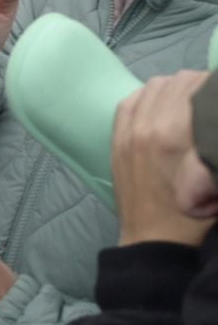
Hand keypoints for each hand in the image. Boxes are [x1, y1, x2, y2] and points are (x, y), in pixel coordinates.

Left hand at [114, 71, 216, 245]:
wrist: (154, 242)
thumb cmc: (195, 219)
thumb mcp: (216, 181)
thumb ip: (214, 146)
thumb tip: (214, 111)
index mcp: (172, 136)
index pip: (195, 88)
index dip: (213, 86)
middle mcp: (146, 127)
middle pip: (175, 83)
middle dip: (199, 84)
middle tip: (213, 96)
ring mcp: (127, 131)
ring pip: (152, 87)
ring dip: (175, 87)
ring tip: (192, 99)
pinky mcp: (116, 139)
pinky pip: (129, 101)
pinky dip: (148, 96)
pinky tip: (162, 104)